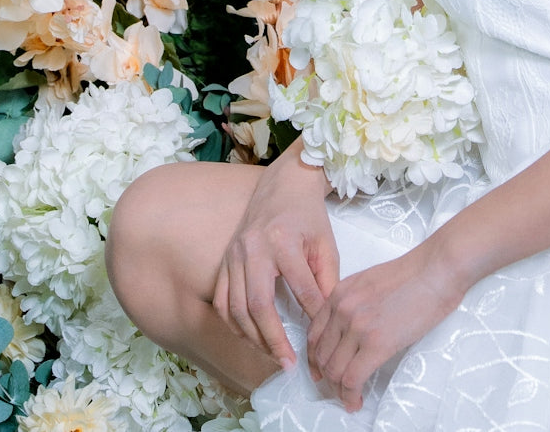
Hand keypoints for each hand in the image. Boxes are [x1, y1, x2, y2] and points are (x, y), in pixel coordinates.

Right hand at [213, 140, 338, 369]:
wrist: (284, 185)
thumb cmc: (308, 216)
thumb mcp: (326, 244)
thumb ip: (327, 282)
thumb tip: (327, 321)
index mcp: (282, 241)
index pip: (300, 289)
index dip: (312, 318)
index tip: (322, 342)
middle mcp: (253, 248)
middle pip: (257, 304)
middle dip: (272, 339)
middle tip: (289, 364)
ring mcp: (234, 253)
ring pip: (235, 306)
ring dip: (252, 337)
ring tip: (272, 355)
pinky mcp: (225, 259)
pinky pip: (222, 300)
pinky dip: (233, 323)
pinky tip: (250, 337)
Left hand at [306, 245, 466, 411]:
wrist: (434, 272)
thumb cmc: (411, 276)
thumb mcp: (368, 283)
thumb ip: (352, 304)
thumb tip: (349, 330)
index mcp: (339, 293)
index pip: (314, 333)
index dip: (314, 358)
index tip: (320, 370)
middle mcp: (342, 309)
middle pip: (321, 354)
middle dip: (326, 377)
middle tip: (336, 388)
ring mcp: (357, 326)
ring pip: (334, 370)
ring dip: (338, 390)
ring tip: (348, 397)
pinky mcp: (376, 344)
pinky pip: (353, 379)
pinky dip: (351, 396)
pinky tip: (356, 401)